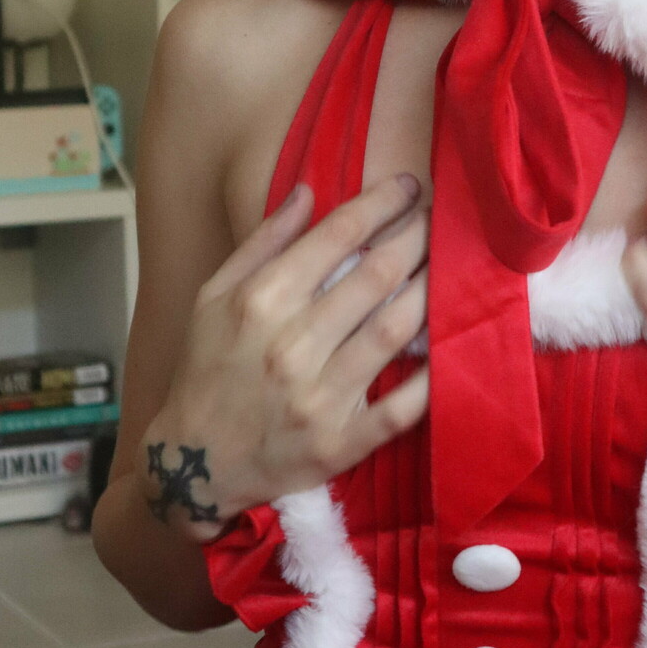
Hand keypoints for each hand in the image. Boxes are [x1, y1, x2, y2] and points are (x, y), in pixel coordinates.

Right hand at [138, 174, 428, 540]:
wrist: (193, 462)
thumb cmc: (206, 369)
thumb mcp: (213, 296)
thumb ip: (263, 242)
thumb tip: (307, 190)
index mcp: (260, 301)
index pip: (337, 236)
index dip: (382, 203)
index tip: (410, 185)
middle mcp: (291, 344)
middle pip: (376, 276)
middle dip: (417, 238)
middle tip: (441, 220)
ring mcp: (318, 396)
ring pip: (395, 331)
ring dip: (431, 292)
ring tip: (452, 268)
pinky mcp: (340, 443)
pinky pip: (399, 408)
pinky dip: (431, 380)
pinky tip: (453, 348)